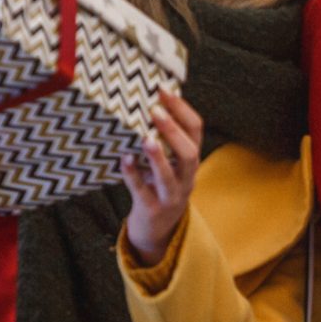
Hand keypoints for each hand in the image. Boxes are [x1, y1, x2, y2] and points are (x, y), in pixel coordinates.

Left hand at [121, 92, 202, 266]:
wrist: (156, 232)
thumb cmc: (157, 188)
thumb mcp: (166, 164)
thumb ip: (161, 140)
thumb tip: (143, 101)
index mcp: (190, 161)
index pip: (196, 130)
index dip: (182, 108)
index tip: (162, 89)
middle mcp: (186, 178)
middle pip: (190, 153)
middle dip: (173, 131)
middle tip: (154, 111)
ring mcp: (171, 197)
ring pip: (171, 177)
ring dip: (158, 157)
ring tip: (145, 138)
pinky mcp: (152, 210)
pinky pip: (143, 192)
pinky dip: (133, 175)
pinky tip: (124, 159)